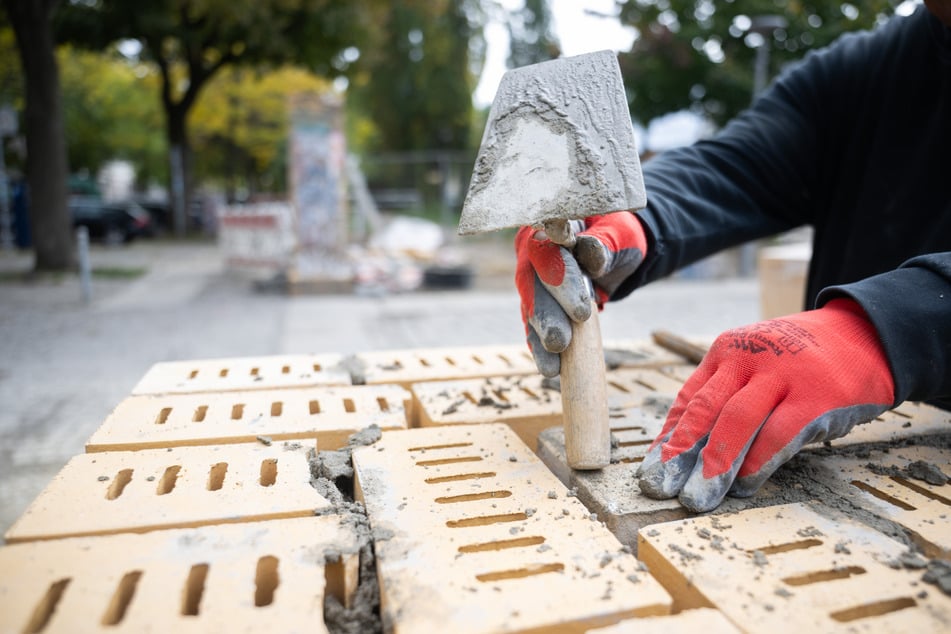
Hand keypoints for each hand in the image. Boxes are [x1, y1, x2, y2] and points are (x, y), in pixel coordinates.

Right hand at [515, 212, 647, 375]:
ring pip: (531, 307)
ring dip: (542, 332)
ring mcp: (531, 281)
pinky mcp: (536, 306)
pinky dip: (541, 349)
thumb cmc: (615, 239)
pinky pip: (534, 328)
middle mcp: (532, 252)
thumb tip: (591, 253)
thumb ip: (603, 244)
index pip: (547, 246)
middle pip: (534, 281)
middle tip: (567, 333)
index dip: (558, 272)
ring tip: (554, 358)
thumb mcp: (617, 237)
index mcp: (549, 226)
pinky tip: (549, 368)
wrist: (614, 254)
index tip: (577, 300)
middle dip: (549, 310)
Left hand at [636, 299, 894, 512]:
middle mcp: (748, 359)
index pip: (688, 399)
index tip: (650, 472)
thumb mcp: (754, 366)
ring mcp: (782, 374)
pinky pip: (779, 432)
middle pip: (704, 409)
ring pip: (737, 420)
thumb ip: (725, 398)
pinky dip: (758, 461)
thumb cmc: (798, 363)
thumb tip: (687, 452)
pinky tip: (744, 484)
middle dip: (679, 453)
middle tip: (660, 488)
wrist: (864, 336)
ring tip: (698, 497)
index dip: (668, 439)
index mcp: (725, 353)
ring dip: (714, 464)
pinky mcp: (816, 395)